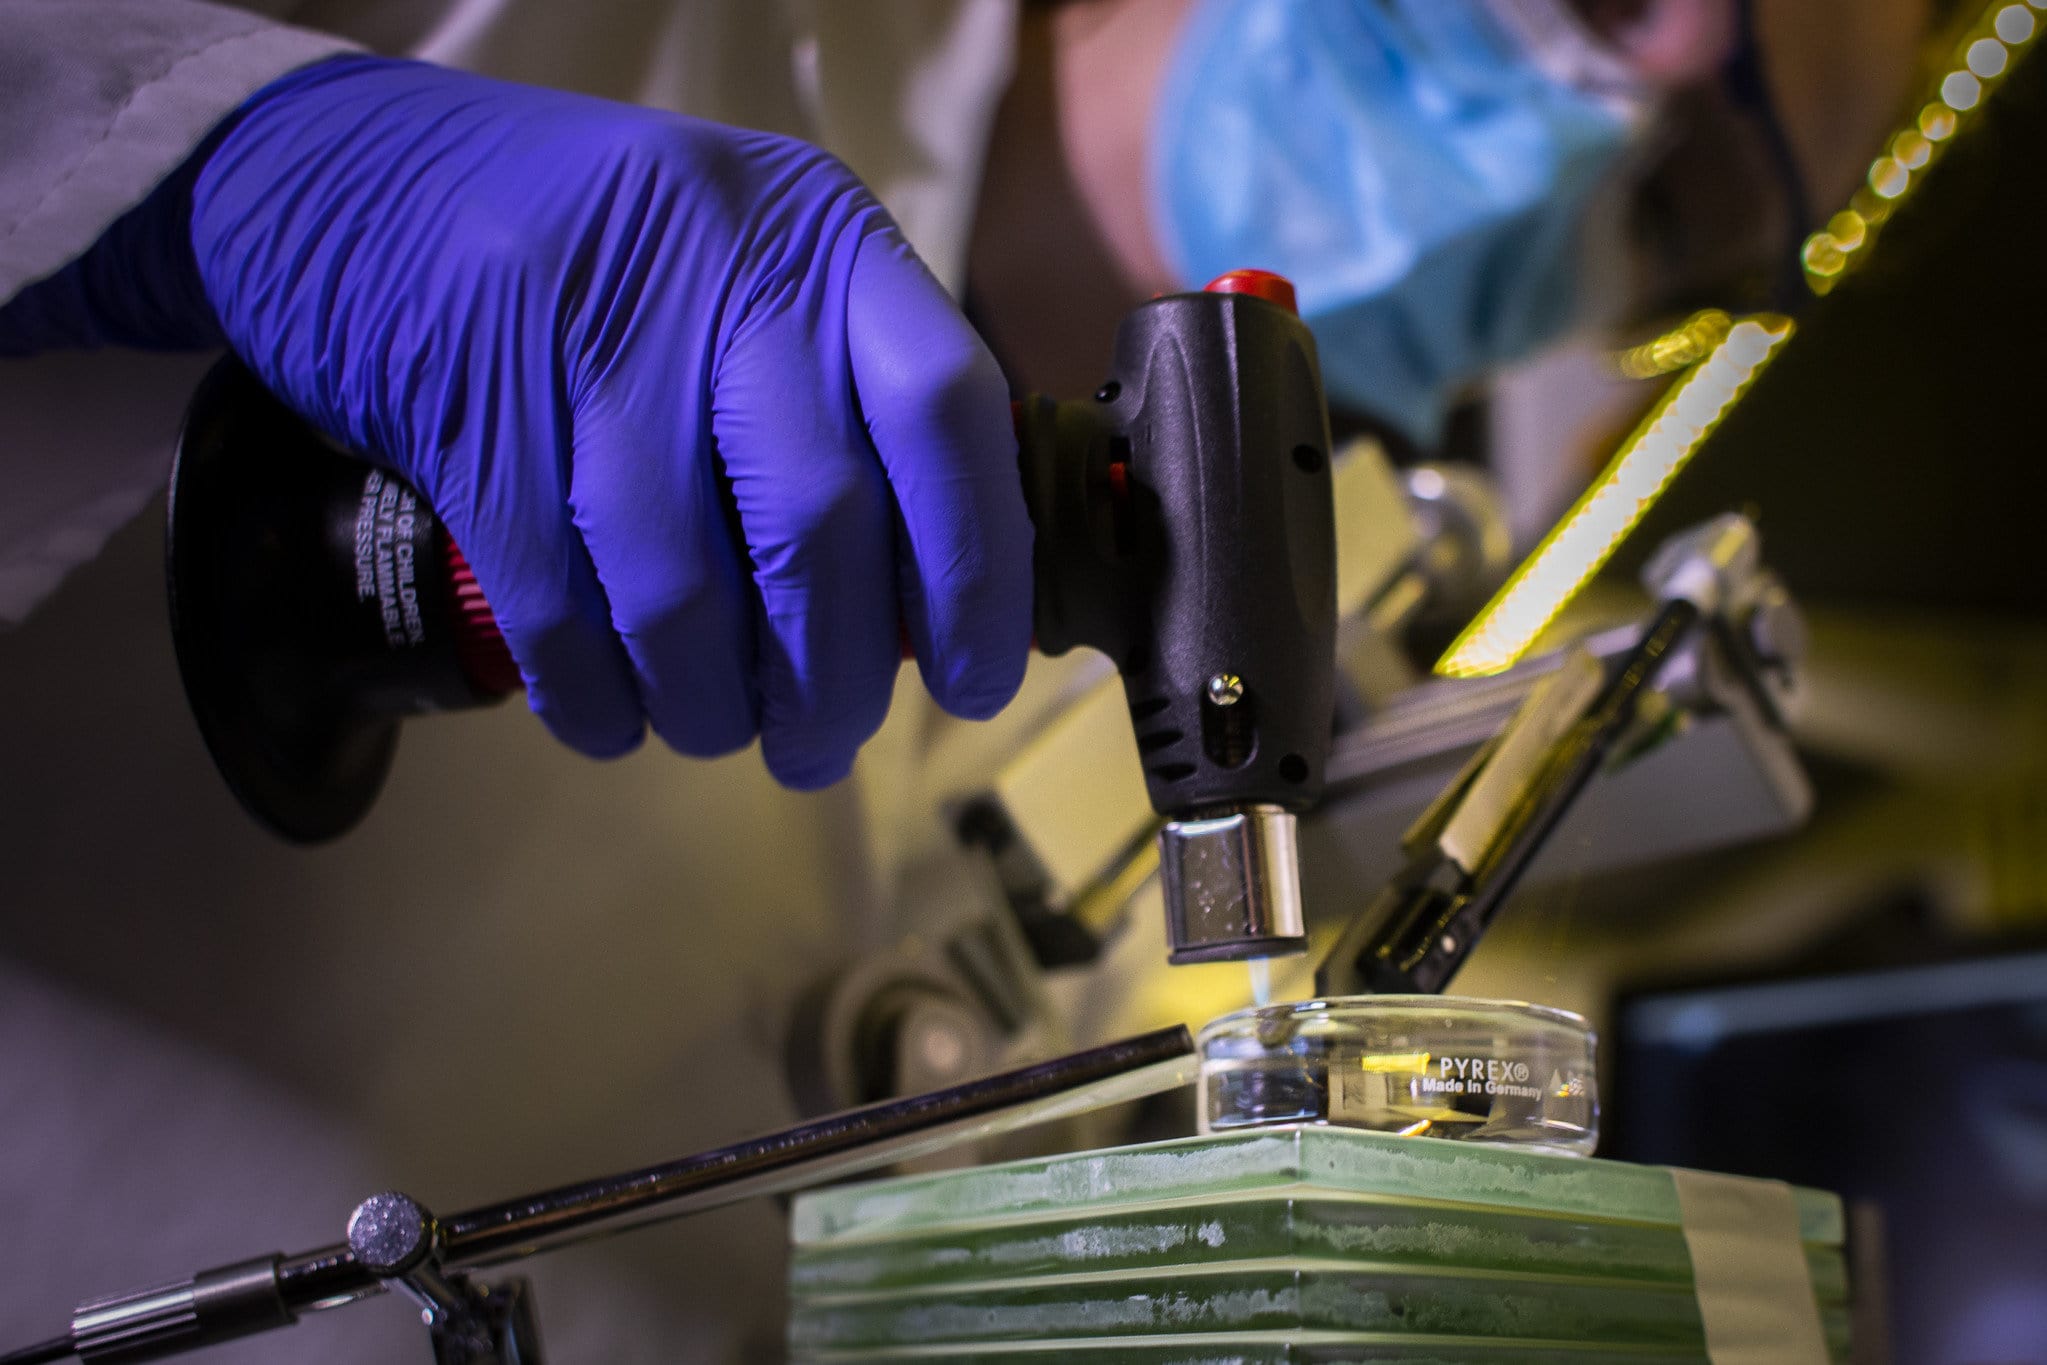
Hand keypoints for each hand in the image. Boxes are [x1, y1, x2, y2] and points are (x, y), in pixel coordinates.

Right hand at [183, 56, 1030, 787]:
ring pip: (683, 588)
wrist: (356, 185)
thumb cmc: (609, 265)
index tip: (974, 683)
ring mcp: (584, 333)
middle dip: (834, 679)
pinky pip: (558, 607)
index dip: (976, 572)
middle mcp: (719, 267)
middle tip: (821, 745)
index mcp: (822, 239)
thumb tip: (933, 609)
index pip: (947, 413)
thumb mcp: (753, 281)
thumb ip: (846, 408)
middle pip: (818, 524)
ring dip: (711, 704)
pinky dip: (595, 696)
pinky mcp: (470, 408)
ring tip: (718, 733)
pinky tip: (611, 719)